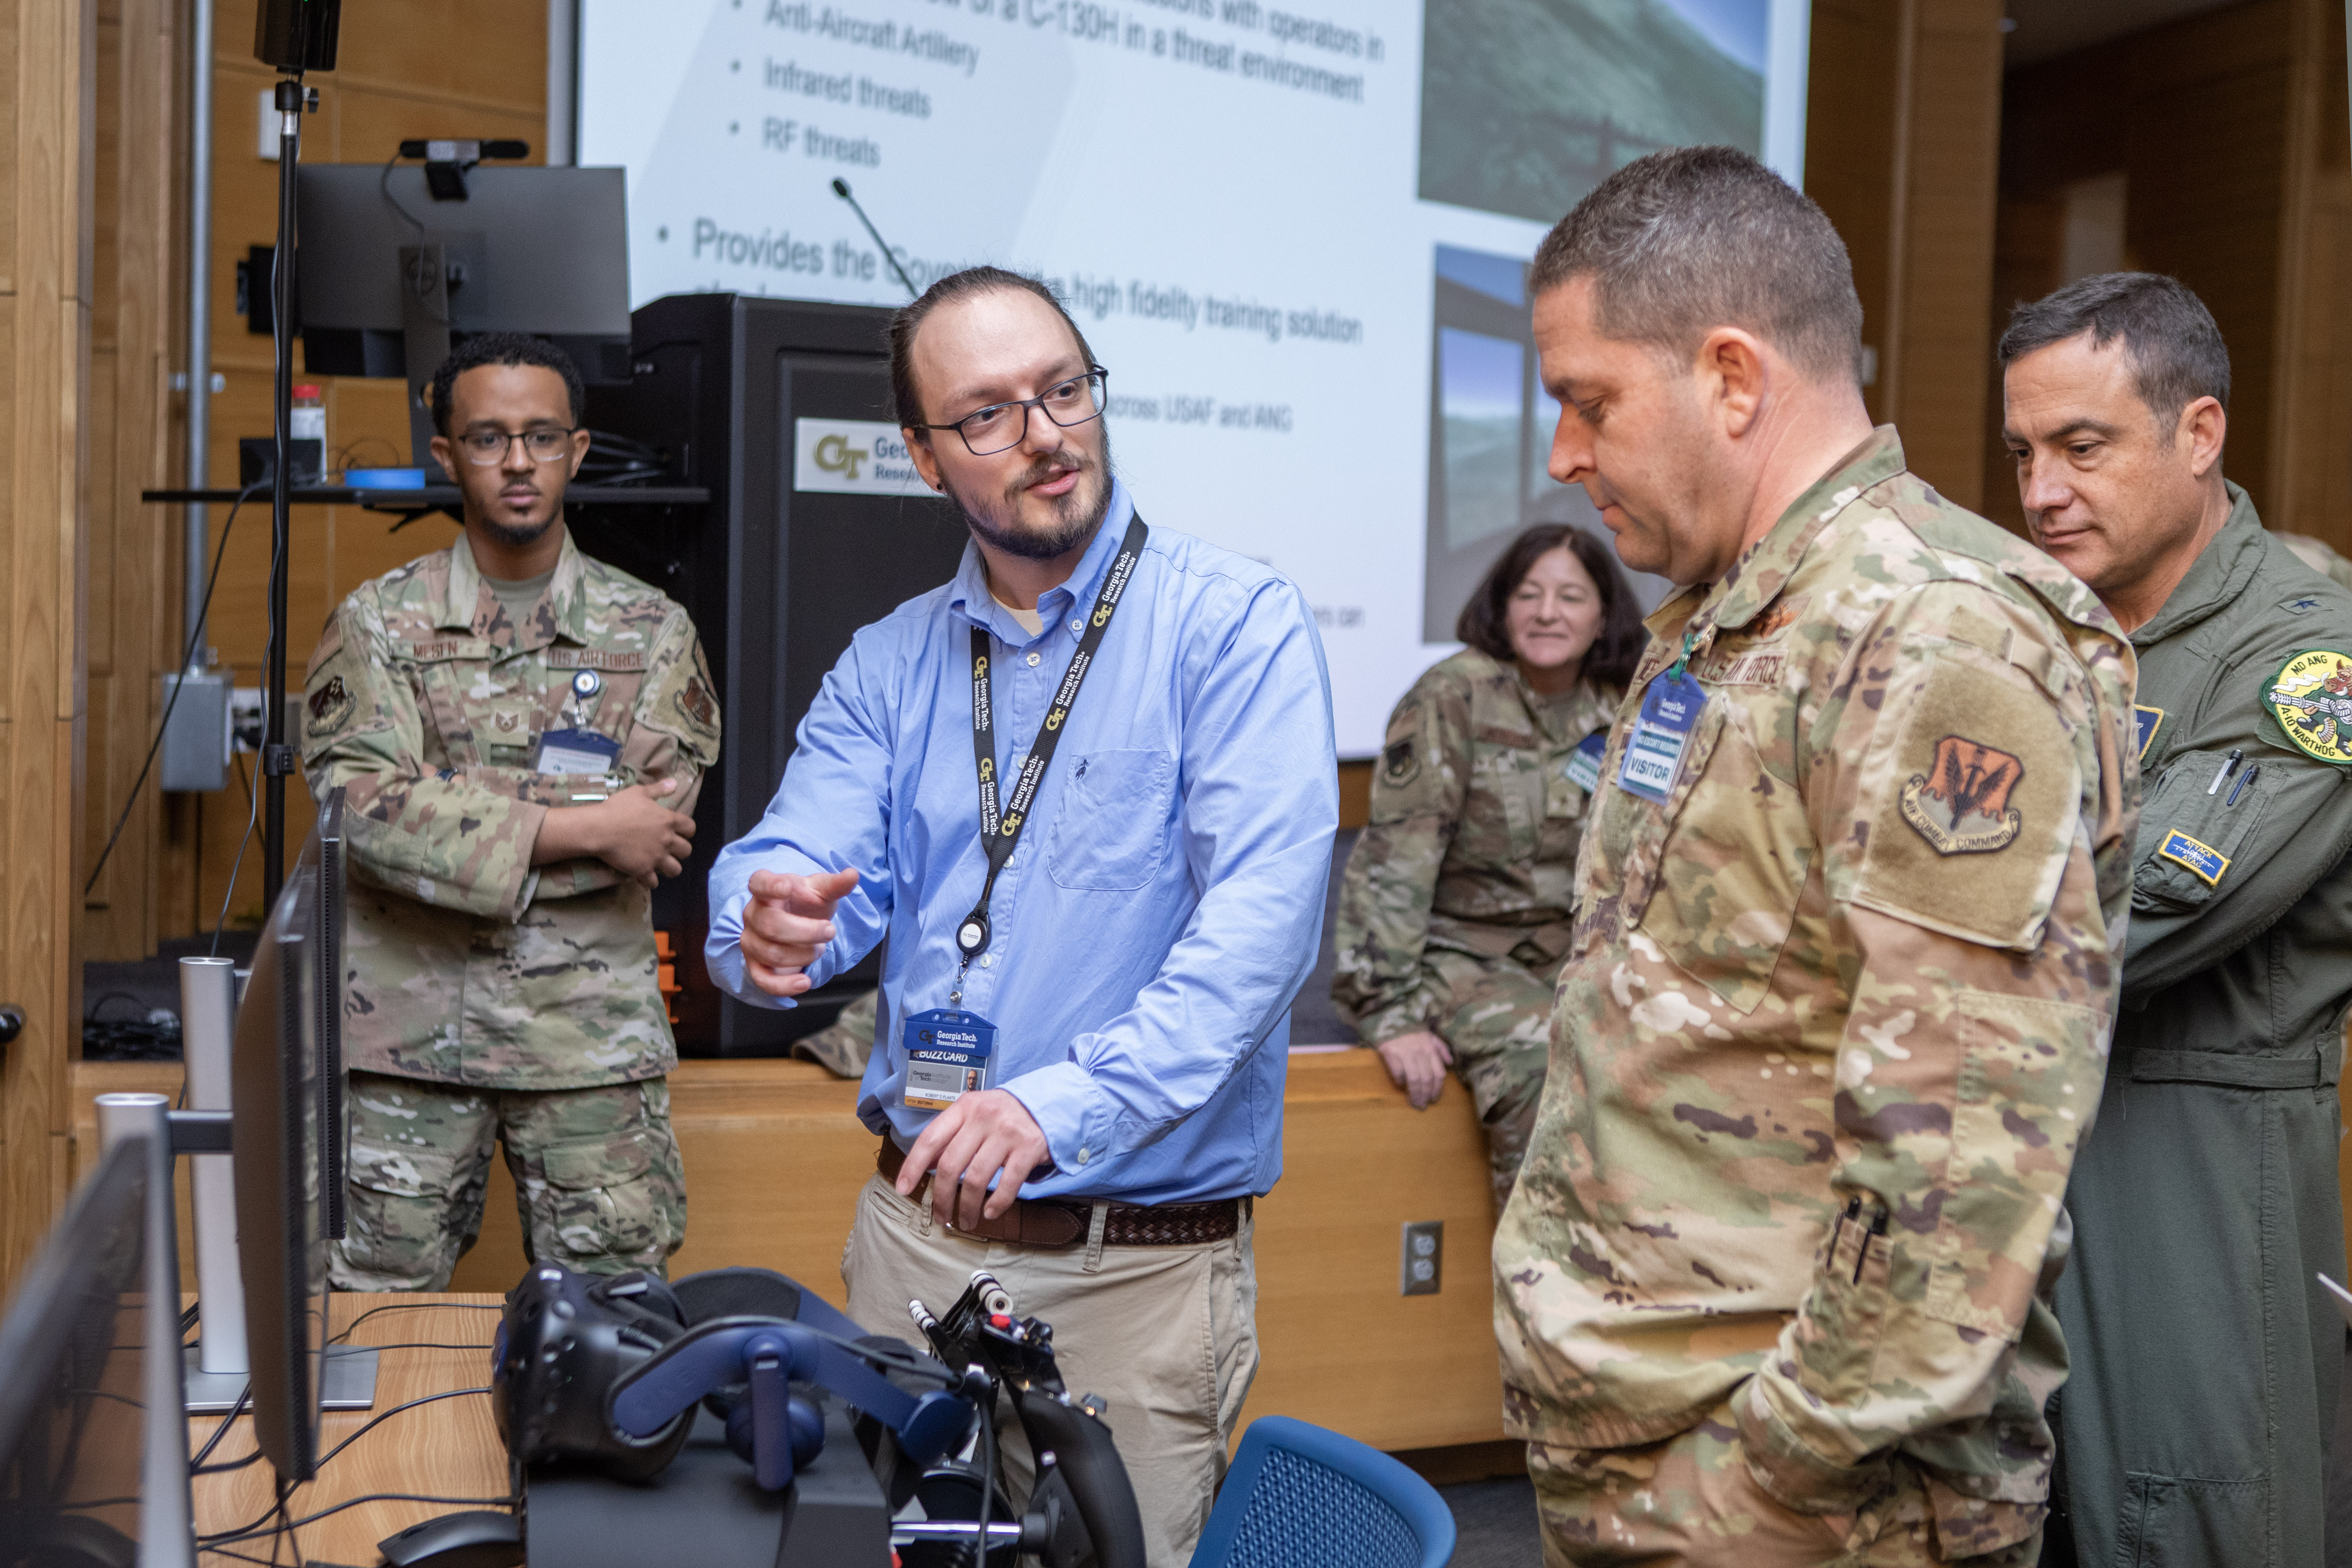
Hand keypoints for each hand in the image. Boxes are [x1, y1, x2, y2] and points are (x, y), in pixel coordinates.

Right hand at [531, 778, 695, 887]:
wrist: (599, 828)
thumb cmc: (618, 808)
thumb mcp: (639, 792)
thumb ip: (658, 789)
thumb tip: (674, 783)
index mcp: (668, 821)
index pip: (690, 828)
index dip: (687, 831)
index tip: (680, 832)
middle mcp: (666, 840)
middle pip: (686, 851)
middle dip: (680, 851)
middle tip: (669, 850)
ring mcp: (656, 857)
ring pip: (675, 869)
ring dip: (669, 868)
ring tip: (660, 865)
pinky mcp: (643, 870)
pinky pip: (653, 882)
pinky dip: (650, 881)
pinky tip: (645, 877)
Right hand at [741, 867, 859, 997]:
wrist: (798, 925)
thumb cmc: (806, 904)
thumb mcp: (821, 891)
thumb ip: (835, 884)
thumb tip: (853, 875)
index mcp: (766, 890)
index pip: (759, 883)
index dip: (771, 886)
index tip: (787, 887)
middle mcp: (753, 914)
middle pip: (771, 925)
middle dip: (807, 931)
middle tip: (830, 931)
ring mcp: (751, 941)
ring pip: (771, 953)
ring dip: (804, 955)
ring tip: (819, 949)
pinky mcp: (755, 966)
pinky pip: (763, 980)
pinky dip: (785, 985)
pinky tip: (804, 982)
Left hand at [898, 1089, 1049, 1227]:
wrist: (1046, 1104)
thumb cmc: (1001, 1116)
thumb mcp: (972, 1116)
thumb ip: (950, 1137)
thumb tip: (923, 1167)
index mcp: (964, 1108)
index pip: (930, 1139)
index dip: (913, 1166)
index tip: (903, 1189)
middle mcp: (984, 1116)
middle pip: (950, 1165)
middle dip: (941, 1198)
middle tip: (941, 1218)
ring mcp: (1008, 1131)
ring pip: (976, 1179)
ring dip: (966, 1208)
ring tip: (965, 1222)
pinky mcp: (1030, 1147)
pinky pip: (1008, 1183)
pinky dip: (997, 1204)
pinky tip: (990, 1213)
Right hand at [1375, 1031, 1452, 1109]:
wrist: (1391, 1021)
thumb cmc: (1412, 1032)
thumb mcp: (1430, 1036)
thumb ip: (1442, 1049)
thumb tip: (1450, 1063)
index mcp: (1431, 1050)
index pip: (1438, 1074)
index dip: (1437, 1089)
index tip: (1434, 1099)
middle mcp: (1421, 1053)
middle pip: (1427, 1079)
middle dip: (1426, 1095)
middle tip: (1423, 1106)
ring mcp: (1406, 1054)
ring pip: (1414, 1079)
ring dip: (1415, 1094)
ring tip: (1414, 1103)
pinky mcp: (1392, 1055)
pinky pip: (1398, 1073)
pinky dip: (1400, 1081)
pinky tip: (1401, 1085)